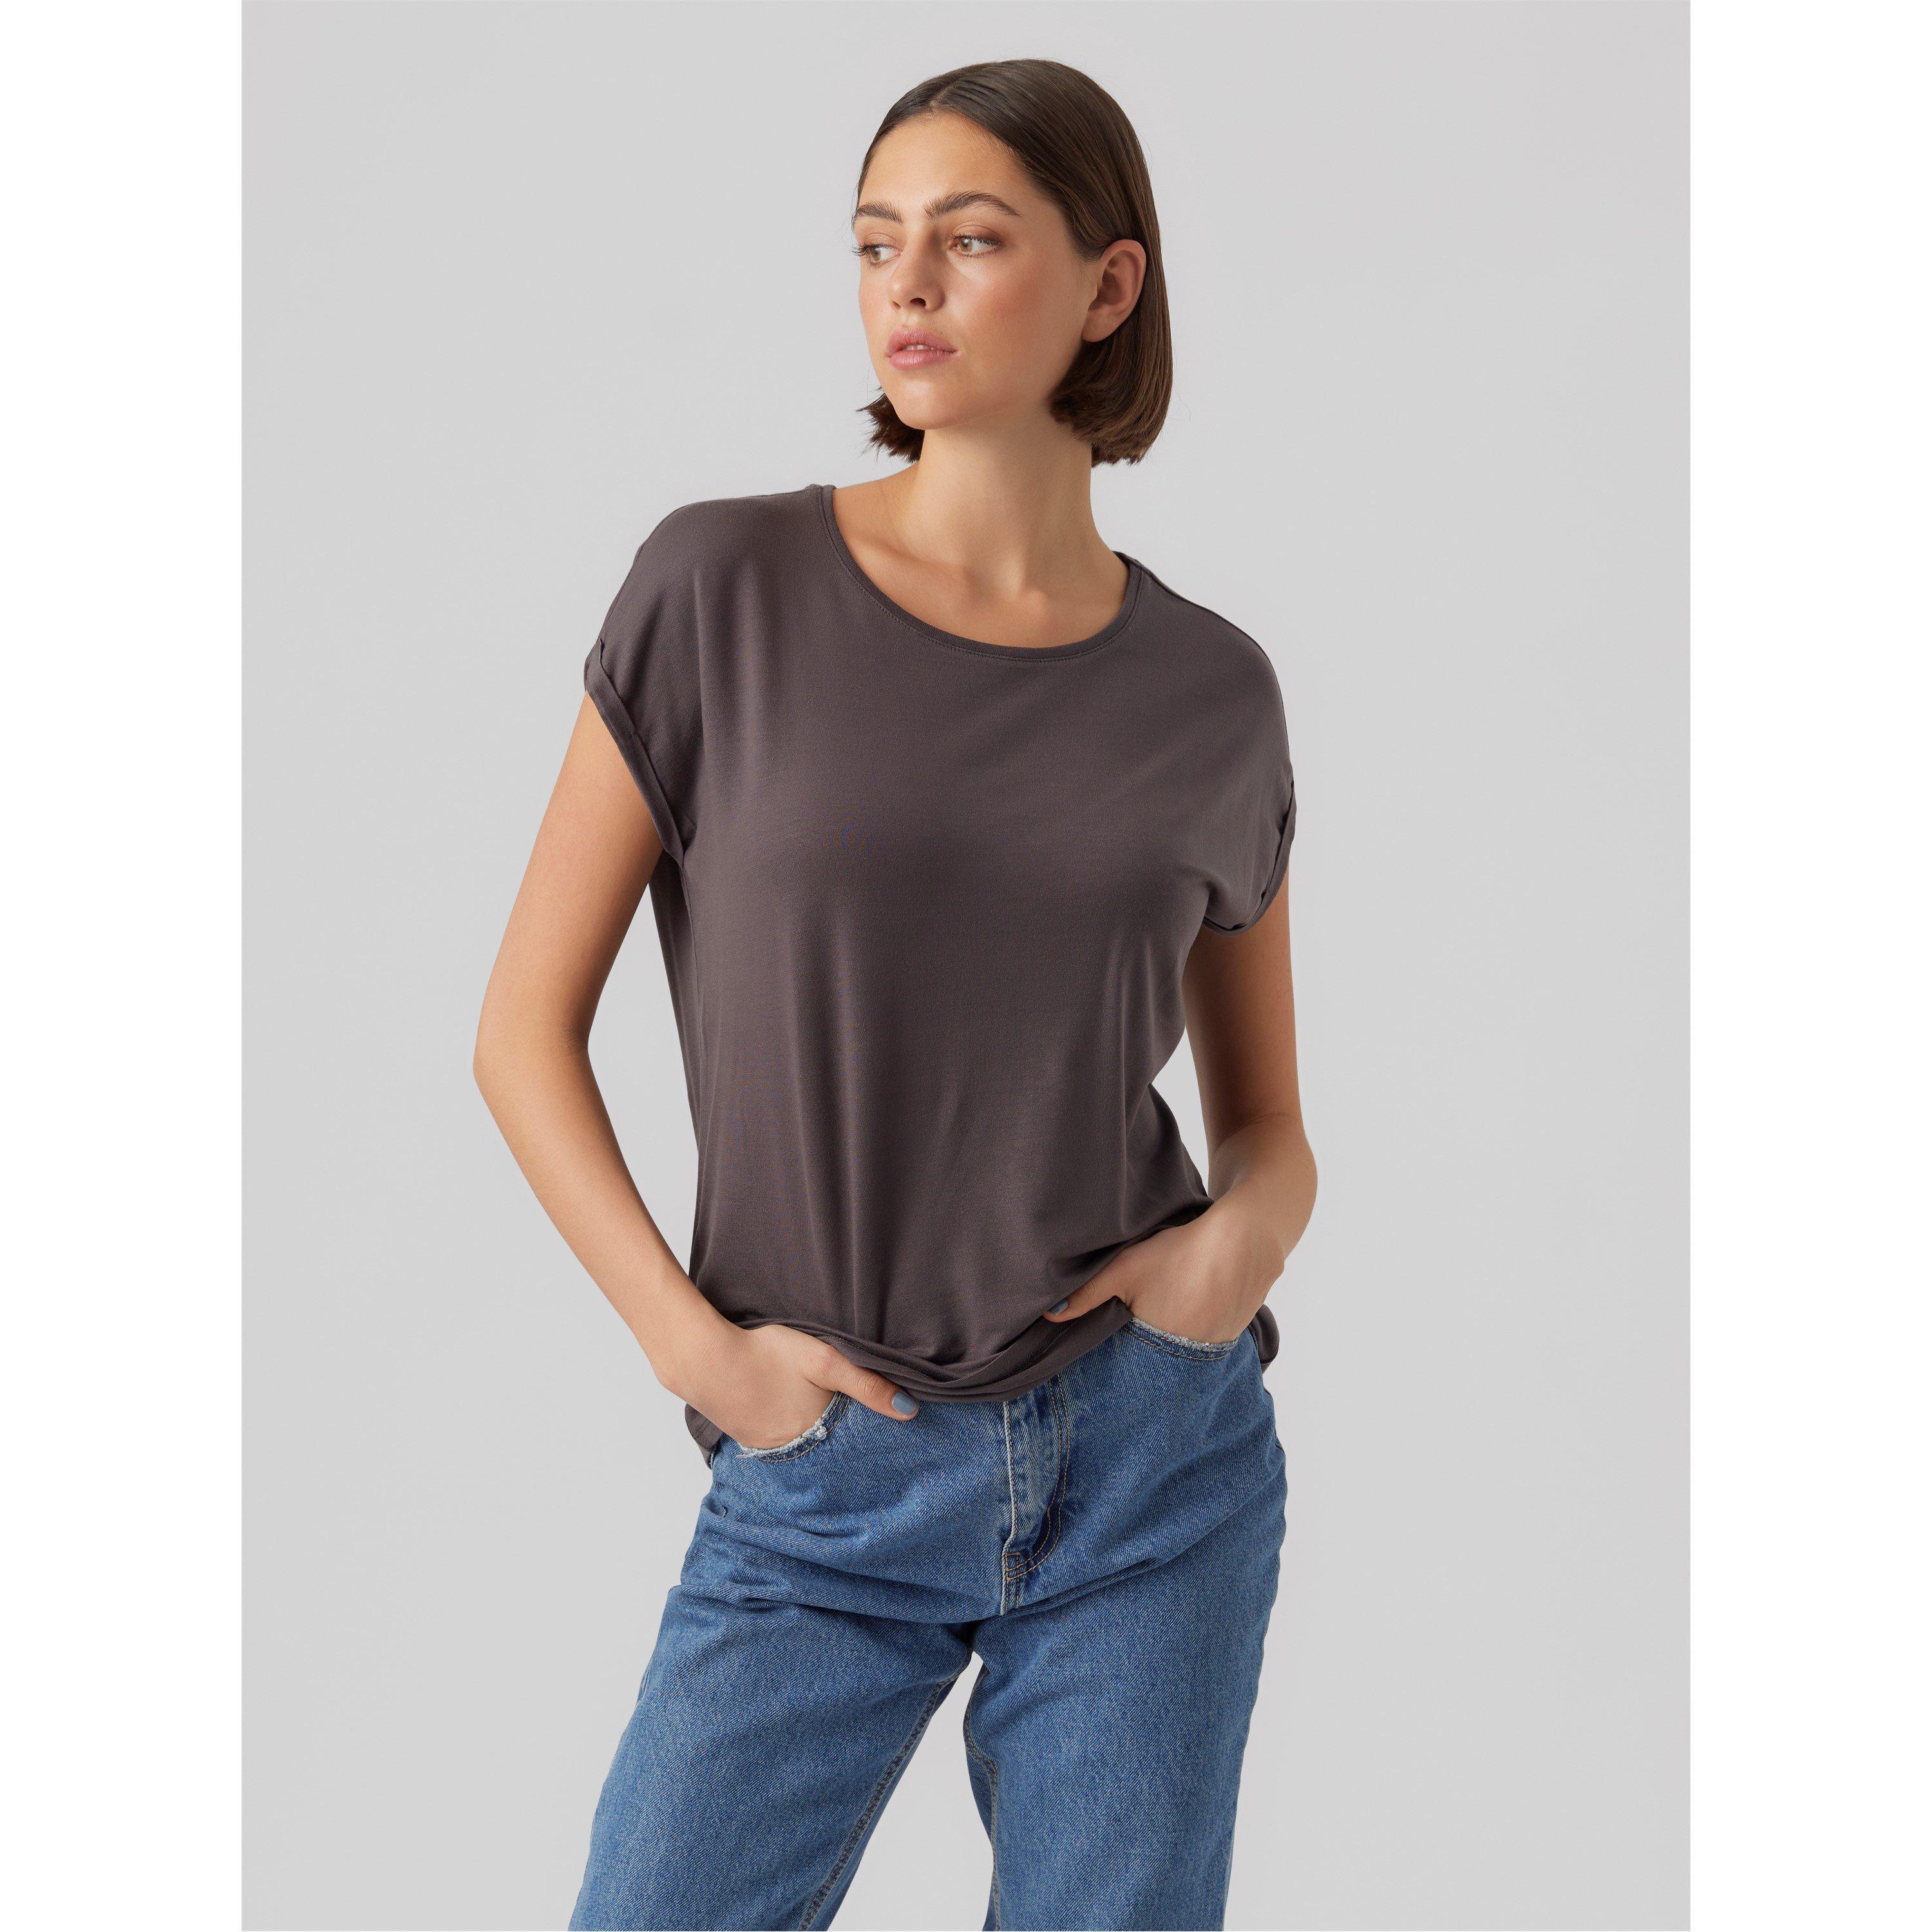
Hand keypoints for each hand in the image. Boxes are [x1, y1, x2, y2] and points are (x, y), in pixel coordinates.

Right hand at [665, 1318, 919, 1450]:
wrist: (703, 1358)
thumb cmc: (766, 1353)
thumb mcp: (825, 1360)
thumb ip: (868, 1384)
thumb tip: (911, 1411)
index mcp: (815, 1432)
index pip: (849, 1437)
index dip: (860, 1425)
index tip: (868, 1416)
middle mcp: (790, 1447)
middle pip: (823, 1438)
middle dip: (835, 1428)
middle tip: (837, 1405)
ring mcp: (762, 1443)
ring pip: (797, 1438)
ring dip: (805, 1424)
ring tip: (808, 1402)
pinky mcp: (741, 1433)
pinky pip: (771, 1434)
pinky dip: (780, 1421)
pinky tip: (778, 1402)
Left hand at [1043, 1205, 1281, 1346]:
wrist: (1243, 1238)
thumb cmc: (1180, 1251)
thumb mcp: (1126, 1268)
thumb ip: (1087, 1293)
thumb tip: (1050, 1316)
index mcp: (1162, 1346)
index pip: (1132, 1370)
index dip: (1121, 1364)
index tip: (1113, 1357)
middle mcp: (1193, 1357)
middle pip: (1159, 1366)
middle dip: (1144, 1359)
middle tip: (1137, 1339)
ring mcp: (1217, 1349)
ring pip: (1184, 1357)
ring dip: (1171, 1348)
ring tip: (1165, 1322)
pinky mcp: (1234, 1337)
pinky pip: (1206, 1347)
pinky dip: (1195, 1336)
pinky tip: (1191, 1313)